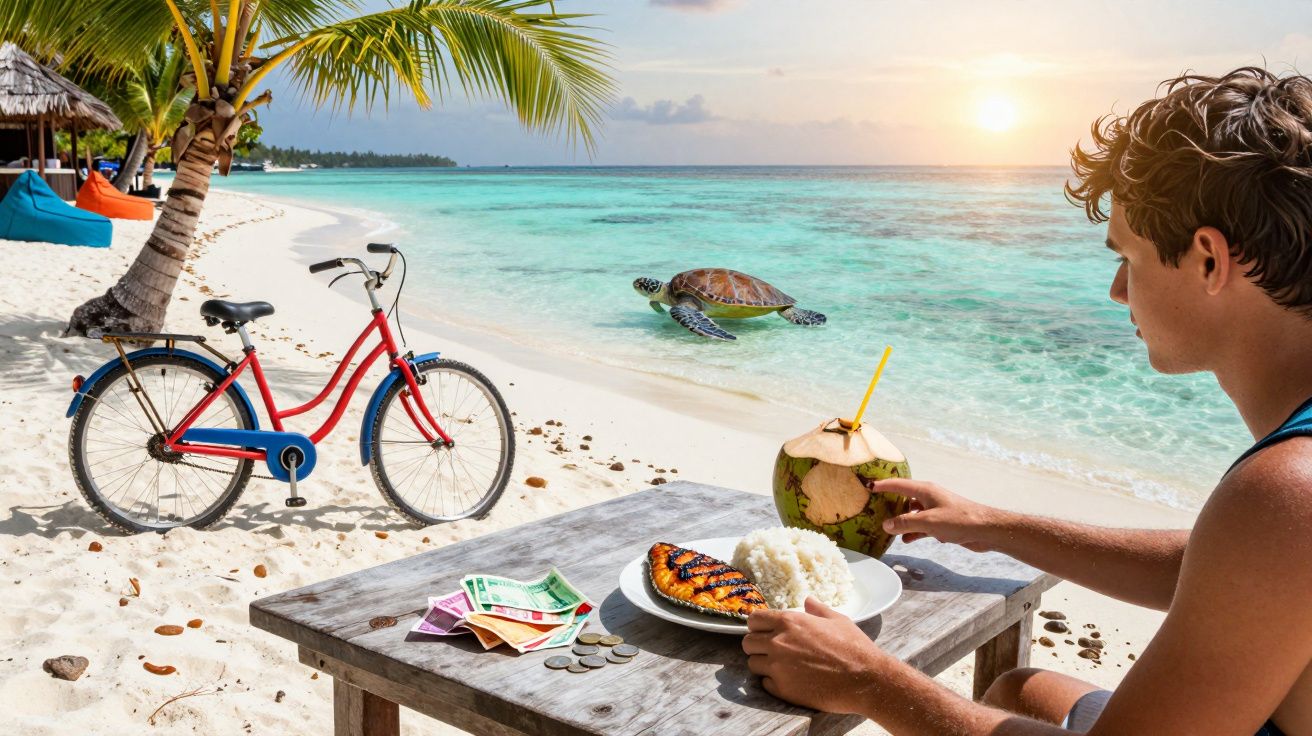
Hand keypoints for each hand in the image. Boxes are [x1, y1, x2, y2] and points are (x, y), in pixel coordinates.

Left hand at [742, 597, 887, 714]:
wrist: (866, 679)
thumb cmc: (854, 647)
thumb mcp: (837, 620)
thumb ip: (817, 609)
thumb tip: (808, 600)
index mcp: (789, 622)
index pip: (754, 620)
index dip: (758, 626)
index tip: (764, 631)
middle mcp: (778, 642)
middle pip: (747, 643)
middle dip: (757, 645)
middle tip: (772, 650)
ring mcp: (778, 667)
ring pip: (753, 664)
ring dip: (764, 664)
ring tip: (781, 666)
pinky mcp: (783, 689)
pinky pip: (765, 684)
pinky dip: (773, 683)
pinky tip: (790, 680)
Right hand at [867, 478, 999, 551]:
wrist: (985, 530)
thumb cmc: (958, 520)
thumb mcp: (928, 522)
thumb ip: (905, 523)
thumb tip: (886, 525)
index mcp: (925, 490)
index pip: (898, 484)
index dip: (883, 485)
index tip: (868, 486)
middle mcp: (929, 497)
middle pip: (904, 499)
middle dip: (891, 505)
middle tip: (875, 511)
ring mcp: (936, 510)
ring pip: (913, 514)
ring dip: (902, 522)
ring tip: (889, 530)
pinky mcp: (942, 522)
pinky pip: (922, 525)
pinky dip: (914, 531)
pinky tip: (907, 540)